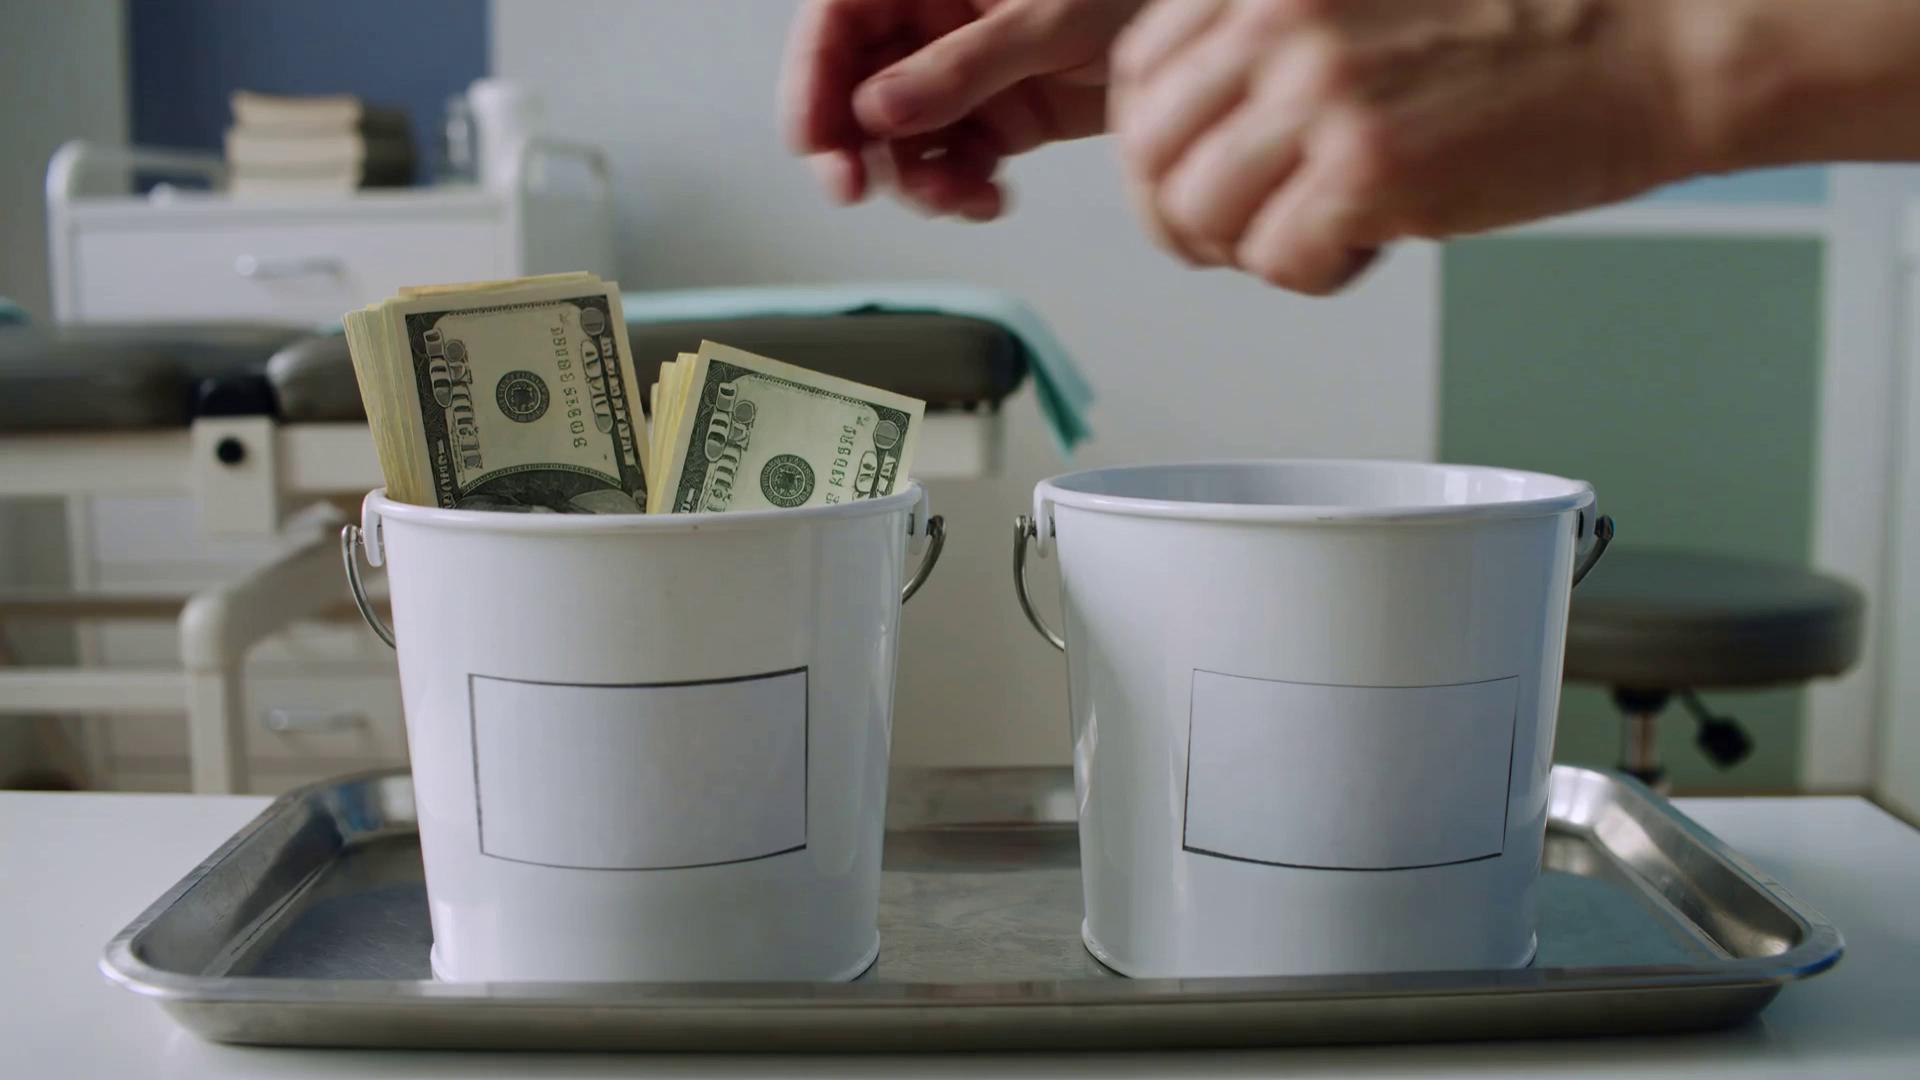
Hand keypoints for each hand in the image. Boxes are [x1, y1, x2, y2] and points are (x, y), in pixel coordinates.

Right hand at [782, 0, 1145, 219]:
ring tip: (957, 197)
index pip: (835, 23)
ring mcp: (968, 70)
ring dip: (917, 178)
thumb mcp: (1044, 15)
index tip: (817, 146)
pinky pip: (958, 161)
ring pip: (904, 137)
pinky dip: (964, 189)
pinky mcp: (1005, 113)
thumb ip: (963, 65)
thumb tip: (881, 111)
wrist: (1210, 16)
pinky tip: (988, 197)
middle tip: (859, 189)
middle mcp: (936, 19)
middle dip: (857, 145)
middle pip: (856, 87)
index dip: (812, 83)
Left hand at [1110, 0, 1691, 292]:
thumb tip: (1176, 126)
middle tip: (1245, 231)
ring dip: (1251, 247)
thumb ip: (1270, 33)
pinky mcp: (1369, 171)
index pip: (1139, 73)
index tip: (1193, 174)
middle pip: (1150, 154)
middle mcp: (1278, 17)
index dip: (1156, 144)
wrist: (1656, 39)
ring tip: (1321, 231)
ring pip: (1198, 217)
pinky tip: (1373, 244)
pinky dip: (1318, 274)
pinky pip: (1277, 263)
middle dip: (1184, 212)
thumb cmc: (1529, 20)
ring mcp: (1319, 92)